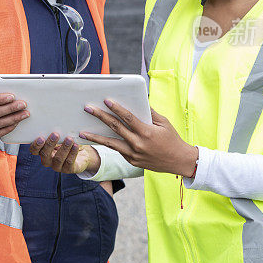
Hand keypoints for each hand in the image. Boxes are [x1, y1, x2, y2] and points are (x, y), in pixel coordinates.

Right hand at [29, 133, 100, 174]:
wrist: (82, 154)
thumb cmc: (67, 141)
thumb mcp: (61, 136)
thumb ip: (56, 131)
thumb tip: (54, 118)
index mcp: (42, 151)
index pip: (34, 150)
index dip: (36, 145)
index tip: (41, 137)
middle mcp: (48, 160)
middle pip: (45, 154)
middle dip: (50, 144)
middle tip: (55, 134)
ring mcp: (57, 166)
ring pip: (58, 159)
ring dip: (64, 148)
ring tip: (69, 138)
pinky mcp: (68, 169)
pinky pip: (69, 162)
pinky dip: (72, 153)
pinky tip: (76, 145)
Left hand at [80, 101, 197, 176]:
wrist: (179, 162)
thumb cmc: (172, 139)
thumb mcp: (164, 123)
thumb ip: (150, 112)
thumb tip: (139, 100)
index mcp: (147, 132)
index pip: (128, 118)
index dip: (116, 108)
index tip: (106, 100)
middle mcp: (138, 144)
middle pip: (115, 128)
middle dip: (100, 117)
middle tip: (88, 109)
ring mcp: (133, 154)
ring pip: (110, 143)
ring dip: (95, 136)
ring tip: (82, 132)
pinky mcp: (132, 161)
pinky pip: (117, 151)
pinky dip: (106, 145)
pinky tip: (96, 139)